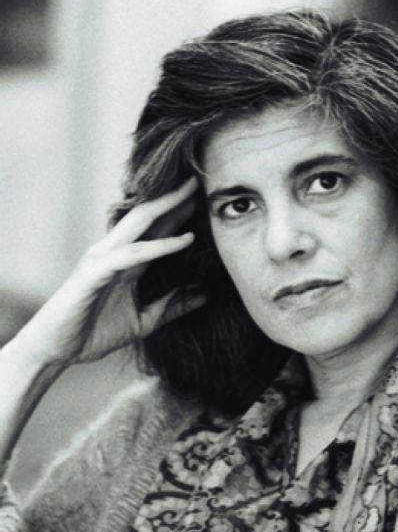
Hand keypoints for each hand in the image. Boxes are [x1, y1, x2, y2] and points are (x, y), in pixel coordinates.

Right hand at [15, 178, 204, 368]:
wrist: (58, 350)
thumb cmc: (95, 332)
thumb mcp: (145, 320)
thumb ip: (172, 307)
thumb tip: (205, 295)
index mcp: (127, 262)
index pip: (155, 228)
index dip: (179, 212)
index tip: (206, 199)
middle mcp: (115, 253)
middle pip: (148, 215)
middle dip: (173, 197)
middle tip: (200, 181)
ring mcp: (103, 258)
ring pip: (139, 223)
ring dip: (167, 207)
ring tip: (193, 194)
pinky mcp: (96, 272)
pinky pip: (134, 254)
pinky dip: (160, 246)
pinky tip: (184, 240)